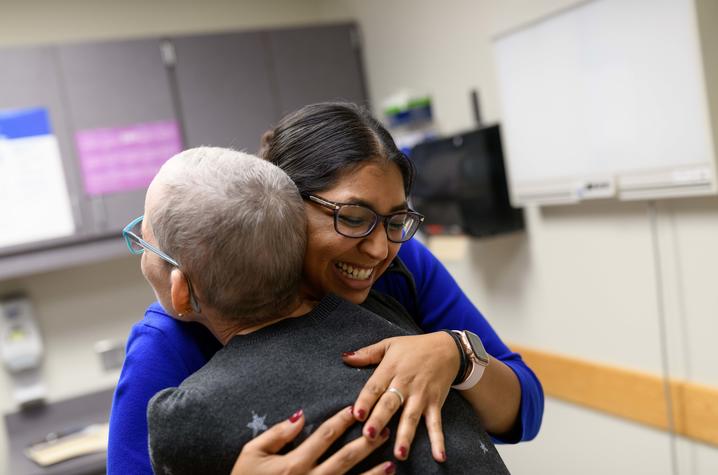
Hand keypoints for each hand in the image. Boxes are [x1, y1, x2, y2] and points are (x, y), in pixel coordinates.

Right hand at [231, 406, 395, 474]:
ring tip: (391, 464)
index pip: (324, 436)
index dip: (341, 421)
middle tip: (385, 430)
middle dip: (366, 444)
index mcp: (293, 463)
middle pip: (345, 458)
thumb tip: (299, 416)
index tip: (355, 409)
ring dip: (372, 474)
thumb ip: (276, 434)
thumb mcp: (251, 454)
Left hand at [342, 332, 459, 461]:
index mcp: (391, 369)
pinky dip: (438, 440)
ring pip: (411, 417)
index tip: (355, 414)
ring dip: (406, 435)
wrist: (447, 349)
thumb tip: (344, 358)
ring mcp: (421, 395)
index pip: (375, 386)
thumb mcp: (390, 344)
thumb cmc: (414, 347)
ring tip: (399, 453)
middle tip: (369, 436)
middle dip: (380, 420)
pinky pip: (436, 423)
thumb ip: (367, 353)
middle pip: (390, 404)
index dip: (365, 400)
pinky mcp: (435, 403)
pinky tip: (438, 456)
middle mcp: (406, 384)